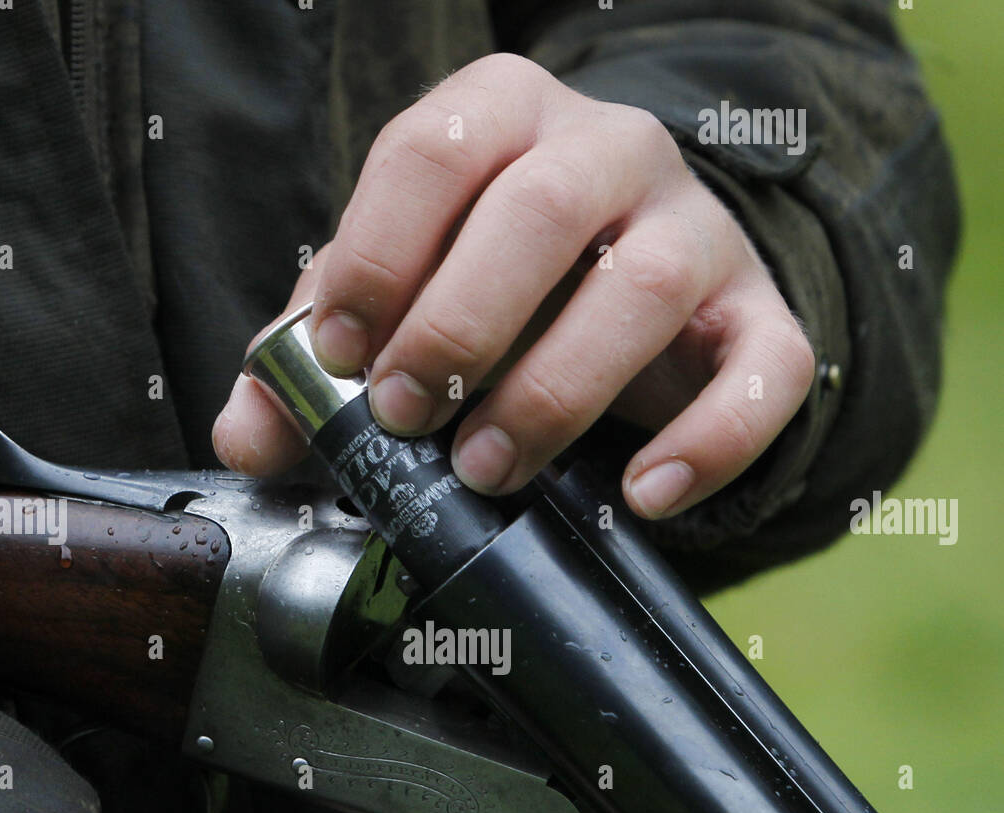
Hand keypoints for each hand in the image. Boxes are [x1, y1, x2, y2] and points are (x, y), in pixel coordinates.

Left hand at [213, 54, 815, 520]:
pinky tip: (643, 495)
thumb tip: (247, 435)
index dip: (374, 258)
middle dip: (457, 325)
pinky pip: (765, 367)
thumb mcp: (393, 298)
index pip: (433, 152)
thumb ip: (311, 355)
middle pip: (542, 210)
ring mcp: (697, 229)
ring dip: (556, 391)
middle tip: (404, 418)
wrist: (632, 289)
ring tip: (487, 469)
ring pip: (649, 287)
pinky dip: (709, 441)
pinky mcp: (760, 314)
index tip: (338, 356)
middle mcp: (610, 149)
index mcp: (504, 116)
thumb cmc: (494, 288)